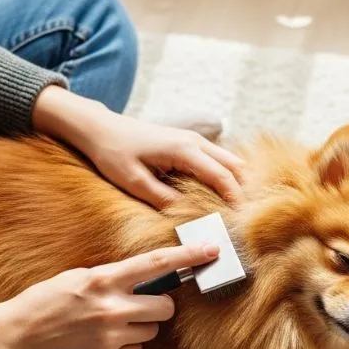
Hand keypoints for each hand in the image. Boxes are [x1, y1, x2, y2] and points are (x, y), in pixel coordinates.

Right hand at [0, 243, 218, 348]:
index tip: (213, 251)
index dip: (189, 257)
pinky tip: (99, 341)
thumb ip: (113, 277)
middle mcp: (112, 308)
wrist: (16, 338)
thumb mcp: (78, 277)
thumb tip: (148, 276)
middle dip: (159, 305)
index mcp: (104, 280)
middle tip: (140, 304)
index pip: (157, 264)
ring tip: (108, 323)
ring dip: (139, 326)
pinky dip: (125, 345)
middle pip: (165, 307)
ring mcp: (111, 337)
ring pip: (151, 330)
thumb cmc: (45, 301)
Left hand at [33, 86, 244, 208]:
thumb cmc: (114, 153)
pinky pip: (218, 159)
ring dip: (236, 182)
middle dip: (244, 190)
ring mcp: (194, 140)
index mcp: (184, 150)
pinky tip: (221, 196)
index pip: (222, 176)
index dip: (235, 198)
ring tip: (237, 209)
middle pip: (234, 165)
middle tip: (246, 217)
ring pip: (229, 160)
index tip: (242, 220)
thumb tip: (189, 216)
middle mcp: (195, 142)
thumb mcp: (133, 182)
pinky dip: (226, 175)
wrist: (101, 129)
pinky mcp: (189, 143)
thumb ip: (162, 199)